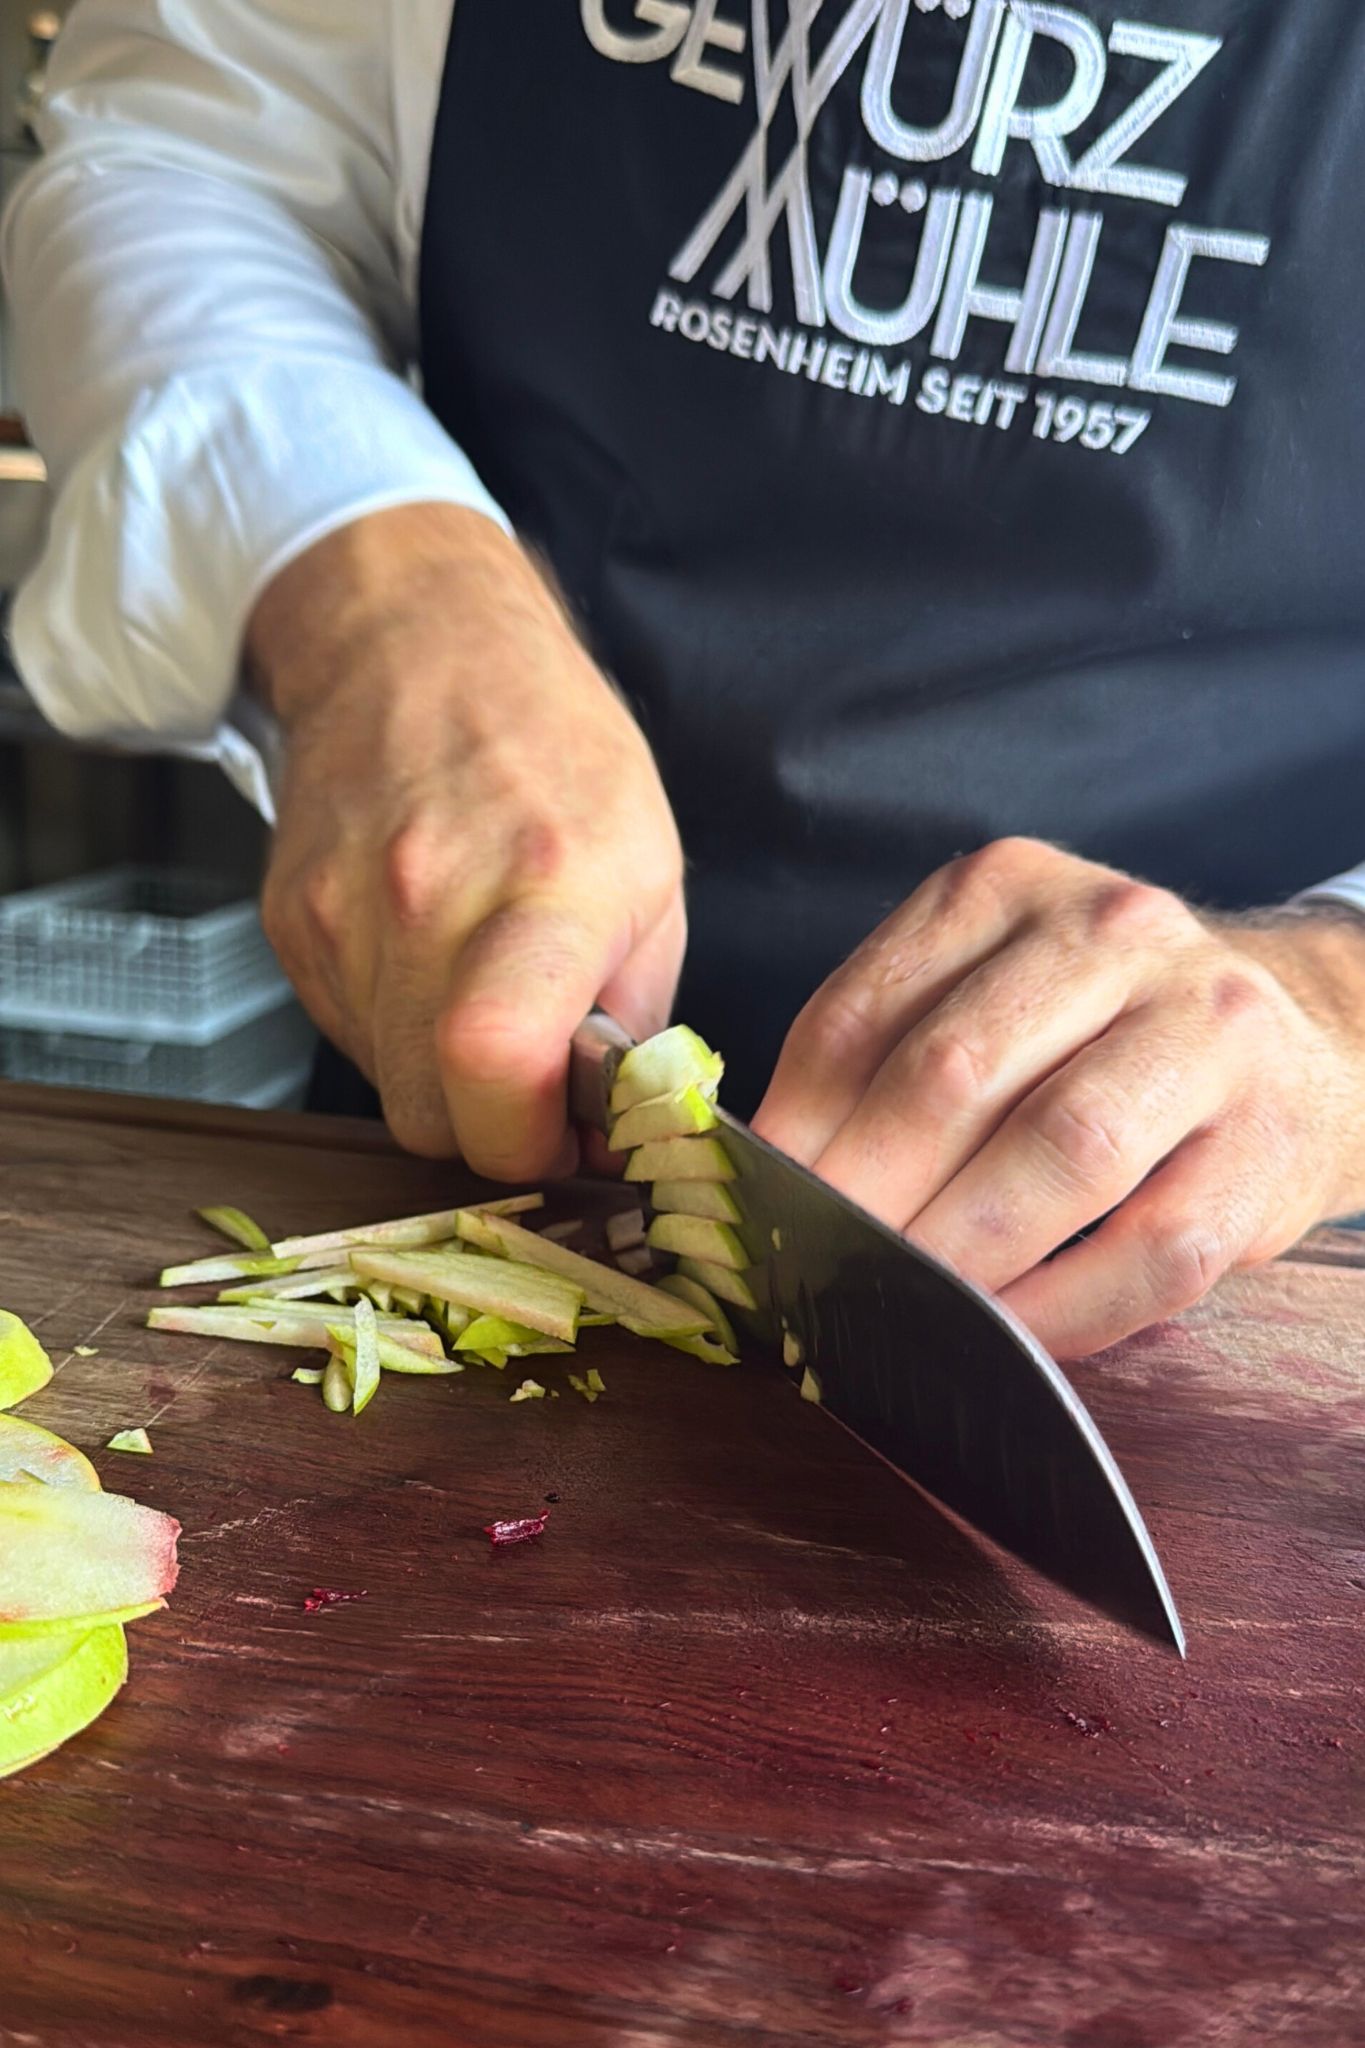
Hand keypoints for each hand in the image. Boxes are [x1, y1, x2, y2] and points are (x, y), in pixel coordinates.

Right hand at [252, 504, 684, 1178]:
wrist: (419, 641)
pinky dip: (392, 1028)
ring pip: (384, 1084)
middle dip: (488, 1127)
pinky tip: (425, 959)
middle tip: (529, 1082)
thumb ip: (637, 1018)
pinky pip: (344, 1033)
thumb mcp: (652, 871)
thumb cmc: (554, 751)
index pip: (498, 1067)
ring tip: (478, 992)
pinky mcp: (290, 919)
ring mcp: (345, 910)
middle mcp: (431, 897)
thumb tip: (613, 1132)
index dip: (528, 1143)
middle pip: (430, 1113)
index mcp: (548, 885)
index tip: (561, 1139)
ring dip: (437, 1076)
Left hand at [753, 839, 1364, 1356]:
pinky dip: (1064, 1306)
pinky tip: (1008, 1334)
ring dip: (960, 1251)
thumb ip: (891, 1051)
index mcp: (1010, 887)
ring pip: (1061, 1152)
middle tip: (811, 1270)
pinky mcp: (1269, 1144)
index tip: (751, 1204)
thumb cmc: (1103, 1032)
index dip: (796, 1124)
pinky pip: (1152, 1249)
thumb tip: (770, 1175)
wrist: (1302, 1041)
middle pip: (956, 1074)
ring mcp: (1207, 1032)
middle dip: (868, 1193)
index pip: (867, 1010)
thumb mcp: (993, 989)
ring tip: (899, 1305)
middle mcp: (1116, 934)